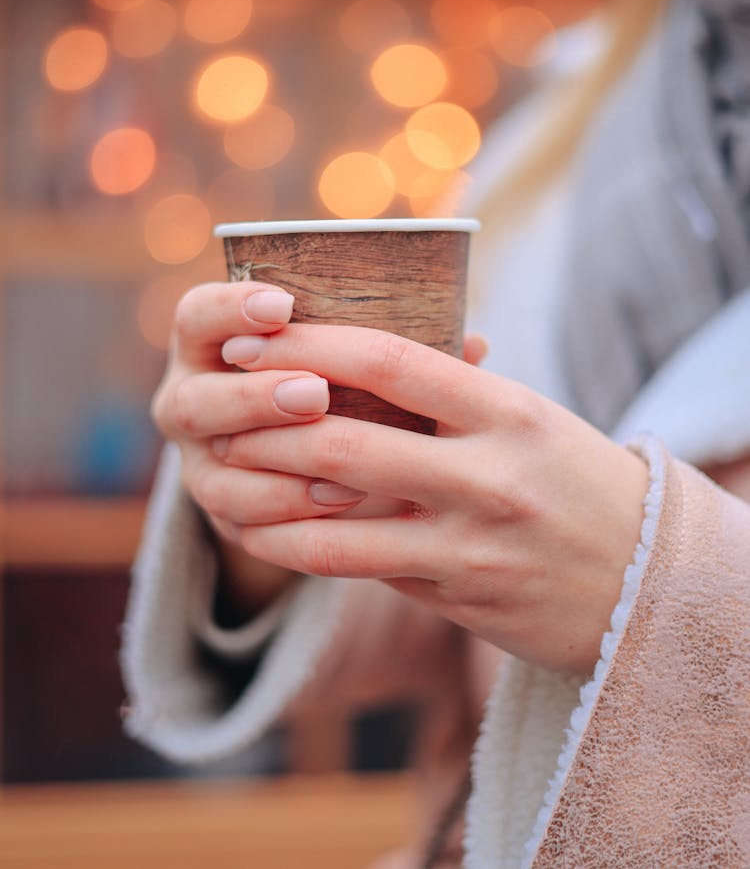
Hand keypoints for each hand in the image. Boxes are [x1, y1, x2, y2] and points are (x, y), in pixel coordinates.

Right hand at [151, 281, 365, 612]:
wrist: (315, 462)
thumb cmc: (347, 389)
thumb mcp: (360, 360)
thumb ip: (397, 346)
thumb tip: (475, 344)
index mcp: (212, 345)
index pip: (197, 315)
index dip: (230, 308)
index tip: (283, 304)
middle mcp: (191, 402)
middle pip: (193, 401)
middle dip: (253, 398)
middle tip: (315, 393)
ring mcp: (200, 465)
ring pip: (210, 473)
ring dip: (276, 468)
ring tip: (340, 469)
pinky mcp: (222, 518)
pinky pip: (239, 526)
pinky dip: (289, 515)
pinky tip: (341, 504)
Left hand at [216, 323, 647, 672]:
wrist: (645, 579)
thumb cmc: (573, 480)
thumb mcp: (528, 419)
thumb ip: (452, 395)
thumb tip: (357, 362)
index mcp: (509, 411)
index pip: (393, 361)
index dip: (313, 344)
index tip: (257, 335)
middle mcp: (491, 474)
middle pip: (348, 441)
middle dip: (267, 422)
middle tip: (219, 404)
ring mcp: (474, 544)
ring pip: (339, 518)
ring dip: (267, 493)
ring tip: (220, 470)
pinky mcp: (459, 598)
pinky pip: (360, 569)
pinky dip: (300, 547)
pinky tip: (263, 532)